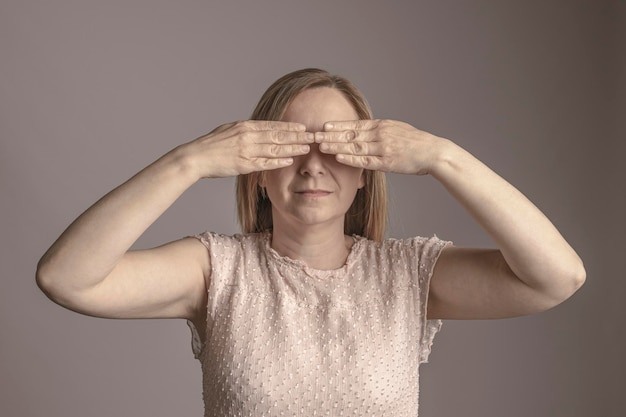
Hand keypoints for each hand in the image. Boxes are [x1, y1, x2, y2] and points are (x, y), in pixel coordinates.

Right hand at [182, 120, 313, 178]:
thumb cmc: (211, 144)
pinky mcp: (244, 164)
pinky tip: (289, 160)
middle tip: (312, 136)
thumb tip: (257, 128)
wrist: (196, 157)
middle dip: (297, 136)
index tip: (302, 127)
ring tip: (306, 148)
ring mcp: (246, 150)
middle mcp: (248, 136)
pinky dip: (278, 161)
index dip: (289, 127)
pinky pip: (265, 163)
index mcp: (245, 126)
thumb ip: (245, 129)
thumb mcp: (229, 130)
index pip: (272, 126)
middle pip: (277, 136)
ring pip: (275, 148)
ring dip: (292, 148)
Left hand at [315, 119, 445, 174]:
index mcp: (382, 125)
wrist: (433, 152)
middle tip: (314, 134)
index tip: (324, 125)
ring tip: (320, 146)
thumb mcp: (396, 130)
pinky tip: (338, 158)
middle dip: (331, 134)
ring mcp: (383, 148)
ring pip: (355, 146)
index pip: (355, 125)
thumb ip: (380, 130)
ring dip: (336, 146)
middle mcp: (380, 134)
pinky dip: (350, 159)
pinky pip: (365, 160)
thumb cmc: (415, 143)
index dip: (339, 125)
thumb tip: (365, 130)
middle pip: (351, 134)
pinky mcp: (387, 162)